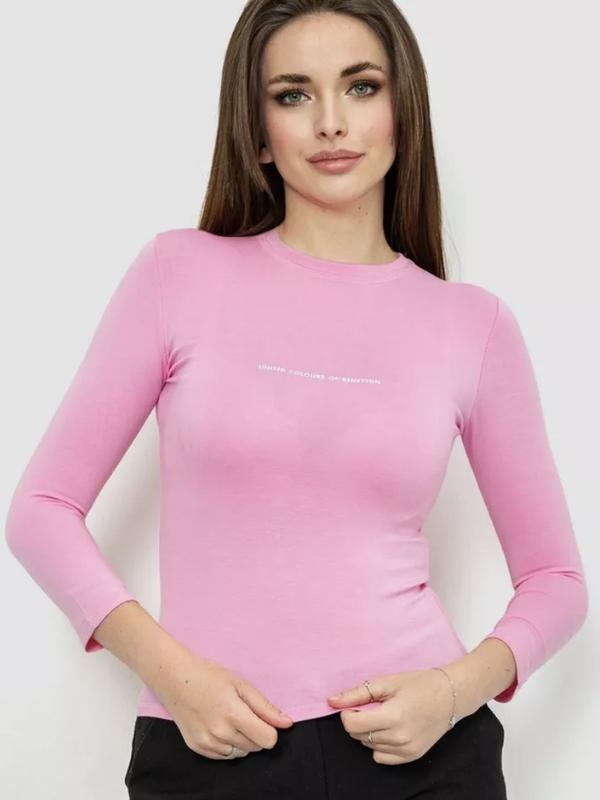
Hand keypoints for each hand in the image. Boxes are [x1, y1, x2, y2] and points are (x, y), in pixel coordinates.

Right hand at [149, 646, 293, 759]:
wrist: (175, 679)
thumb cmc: (210, 676)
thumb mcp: (241, 684)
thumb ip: (265, 707)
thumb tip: (287, 723)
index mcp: (234, 714)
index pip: (268, 740)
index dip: (270, 729)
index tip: (262, 718)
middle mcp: (220, 733)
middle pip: (255, 747)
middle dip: (255, 733)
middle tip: (242, 712)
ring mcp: (207, 743)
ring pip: (240, 753)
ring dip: (241, 740)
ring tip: (229, 718)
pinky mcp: (197, 748)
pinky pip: (223, 756)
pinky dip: (226, 745)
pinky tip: (217, 725)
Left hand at [326, 668, 456, 764]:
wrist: (450, 696)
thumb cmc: (418, 684)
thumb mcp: (387, 682)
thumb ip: (357, 693)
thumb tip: (331, 701)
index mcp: (393, 716)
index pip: (352, 725)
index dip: (347, 713)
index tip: (356, 704)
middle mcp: (400, 738)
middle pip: (358, 736)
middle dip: (359, 720)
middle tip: (374, 706)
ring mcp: (407, 750)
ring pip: (368, 746)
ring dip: (369, 731)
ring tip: (386, 715)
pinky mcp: (411, 756)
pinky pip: (381, 757)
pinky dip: (379, 744)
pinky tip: (391, 729)